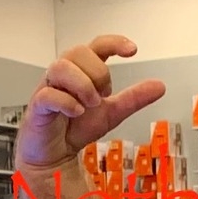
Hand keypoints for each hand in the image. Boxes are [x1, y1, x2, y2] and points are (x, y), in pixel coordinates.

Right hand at [16, 34, 165, 173]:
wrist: (55, 156)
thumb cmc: (76, 128)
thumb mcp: (112, 113)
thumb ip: (133, 99)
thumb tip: (160, 86)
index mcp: (82, 71)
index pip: (97, 45)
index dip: (114, 42)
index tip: (132, 51)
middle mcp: (64, 74)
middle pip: (79, 51)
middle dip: (98, 72)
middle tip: (104, 95)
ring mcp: (48, 87)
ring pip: (61, 66)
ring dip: (82, 84)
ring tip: (91, 104)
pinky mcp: (37, 106)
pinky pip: (48, 94)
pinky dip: (66, 102)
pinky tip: (77, 112)